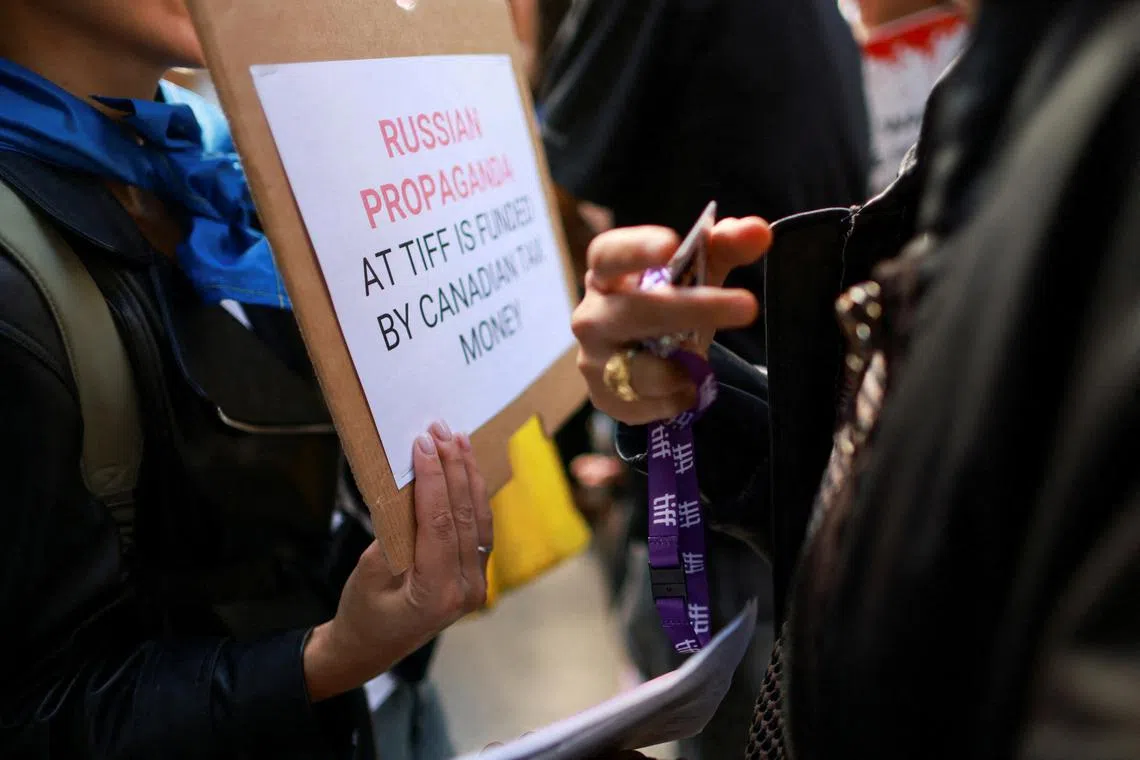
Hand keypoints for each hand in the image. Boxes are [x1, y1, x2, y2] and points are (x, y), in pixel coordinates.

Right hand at [303, 421, 490, 700]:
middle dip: (454, 468)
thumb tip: (411, 486)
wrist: (369, 650)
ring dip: (469, 476)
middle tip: (442, 431)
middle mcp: (467, 589)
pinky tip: (468, 469)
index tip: (424, 444)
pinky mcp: (475, 577)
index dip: (434, 479)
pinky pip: (479, 530)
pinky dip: (474, 496)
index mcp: (437, 593)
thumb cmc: (361, 614)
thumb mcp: (368, 574)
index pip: (439, 523)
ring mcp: (476, 585)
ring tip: (459, 440)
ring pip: (479, 519)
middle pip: (465, 516)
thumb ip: (394, 534)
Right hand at [572, 218, 771, 424]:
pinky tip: (683, 385)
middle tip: (747, 306)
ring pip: (647, 367)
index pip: (608, 254)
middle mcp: (593, 316)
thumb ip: (724, 248)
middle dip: (693, 309)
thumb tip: (757, 231)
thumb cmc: (664, 306)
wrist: (639, 364)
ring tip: (697, 362)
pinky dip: (681, 395)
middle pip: (636, 311)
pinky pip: (655, 403)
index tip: (672, 245)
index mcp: (607, 274)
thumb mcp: (693, 276)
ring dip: (685, 367)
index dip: (636, 250)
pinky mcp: (605, 398)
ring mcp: (594, 360)